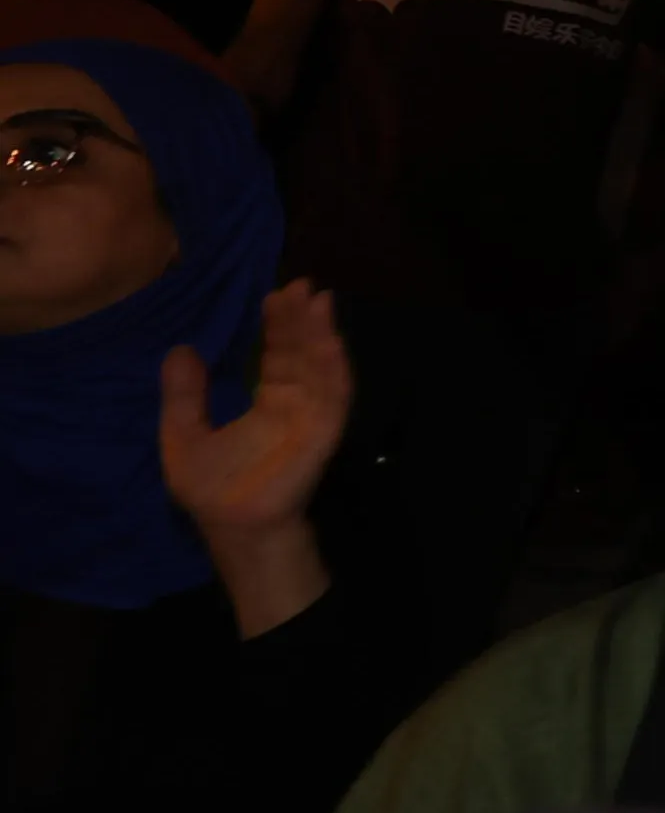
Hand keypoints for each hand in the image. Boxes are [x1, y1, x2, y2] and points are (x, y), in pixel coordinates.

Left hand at [162, 283, 346, 635]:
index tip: (277, 294)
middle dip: (304, 321)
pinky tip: (331, 342)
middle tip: (301, 285)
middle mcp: (295, 406)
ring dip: (323, 335)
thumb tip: (180, 348)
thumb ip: (183, 395)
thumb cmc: (212, 490)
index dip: (280, 326)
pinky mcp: (321, 434)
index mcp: (269, 404)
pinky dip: (335, 369)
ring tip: (319, 301)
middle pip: (304, 354)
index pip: (280, 357)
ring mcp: (311, 419)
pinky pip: (334, 397)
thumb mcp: (182, 435)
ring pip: (322, 368)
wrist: (232, 527)